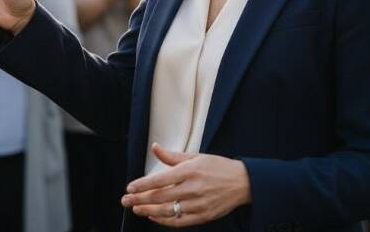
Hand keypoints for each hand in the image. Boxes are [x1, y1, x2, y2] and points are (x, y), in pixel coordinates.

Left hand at [121, 143, 250, 227]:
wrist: (242, 183)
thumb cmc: (218, 167)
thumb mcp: (195, 156)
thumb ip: (172, 156)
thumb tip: (155, 148)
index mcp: (189, 171)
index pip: (159, 180)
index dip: (142, 185)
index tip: (130, 187)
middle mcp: (192, 188)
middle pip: (159, 197)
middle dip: (139, 199)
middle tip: (126, 200)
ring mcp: (197, 204)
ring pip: (167, 211)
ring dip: (148, 211)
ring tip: (136, 209)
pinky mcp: (202, 216)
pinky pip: (179, 221)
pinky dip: (164, 220)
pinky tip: (154, 216)